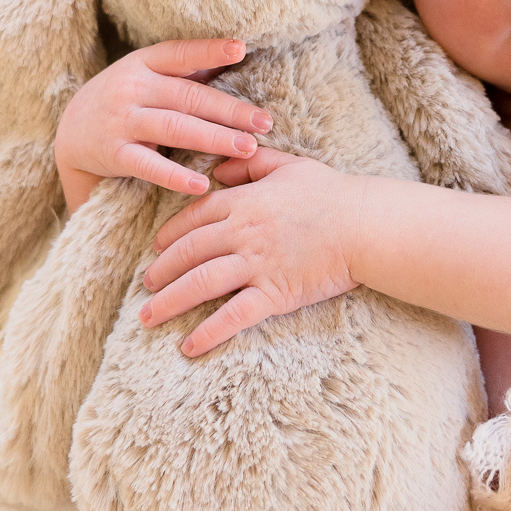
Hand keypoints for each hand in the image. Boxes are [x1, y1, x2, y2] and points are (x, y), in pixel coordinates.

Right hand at [53, 38, 274, 198]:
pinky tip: (201, 184)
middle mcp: (132, 88)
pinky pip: (148, 166)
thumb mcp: (146, 75)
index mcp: (144, 63)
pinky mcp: (114, 154)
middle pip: (188, 97)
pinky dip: (175, 176)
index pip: (180, 53)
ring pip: (175, 128)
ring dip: (214, 138)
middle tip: (264, 122)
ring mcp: (122, 121)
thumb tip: (236, 53)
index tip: (240, 49)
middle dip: (229, 110)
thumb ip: (185, 69)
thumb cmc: (125, 100)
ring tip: (248, 148)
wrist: (70, 133)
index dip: (209, 51)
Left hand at [137, 147, 361, 356]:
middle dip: (161, 270)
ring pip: (201, 283)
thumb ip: (251, 164)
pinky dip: (209, 332)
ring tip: (149, 317)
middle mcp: (243, 233)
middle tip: (146, 285)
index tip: (156, 248)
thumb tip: (219, 170)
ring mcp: (256, 264)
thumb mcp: (289, 165)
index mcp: (244, 202)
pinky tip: (189, 346)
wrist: (365, 225)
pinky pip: (234, 316)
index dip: (171, 234)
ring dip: (171, 302)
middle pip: (189, 252)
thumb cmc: (333, 194)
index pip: (195, 218)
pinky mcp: (274, 293)